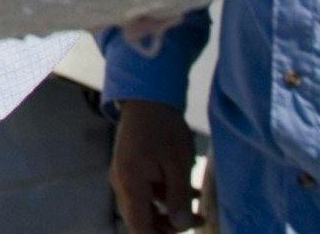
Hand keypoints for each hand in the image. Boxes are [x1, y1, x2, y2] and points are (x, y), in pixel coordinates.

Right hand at [110, 100, 202, 231]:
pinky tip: (188, 193)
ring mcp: (124, 176)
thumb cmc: (164, 128)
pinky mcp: (130, 170)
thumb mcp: (178, 164)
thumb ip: (178, 198)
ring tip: (198, 210)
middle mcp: (121, 183)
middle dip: (167, 228)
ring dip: (168, 213)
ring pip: (144, 208)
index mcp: (130, 183)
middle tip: (196, 221)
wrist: (148, 98)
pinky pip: (145, 193)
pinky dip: (164, 198)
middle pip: (140, 220)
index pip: (138, 226)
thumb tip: (181, 226)